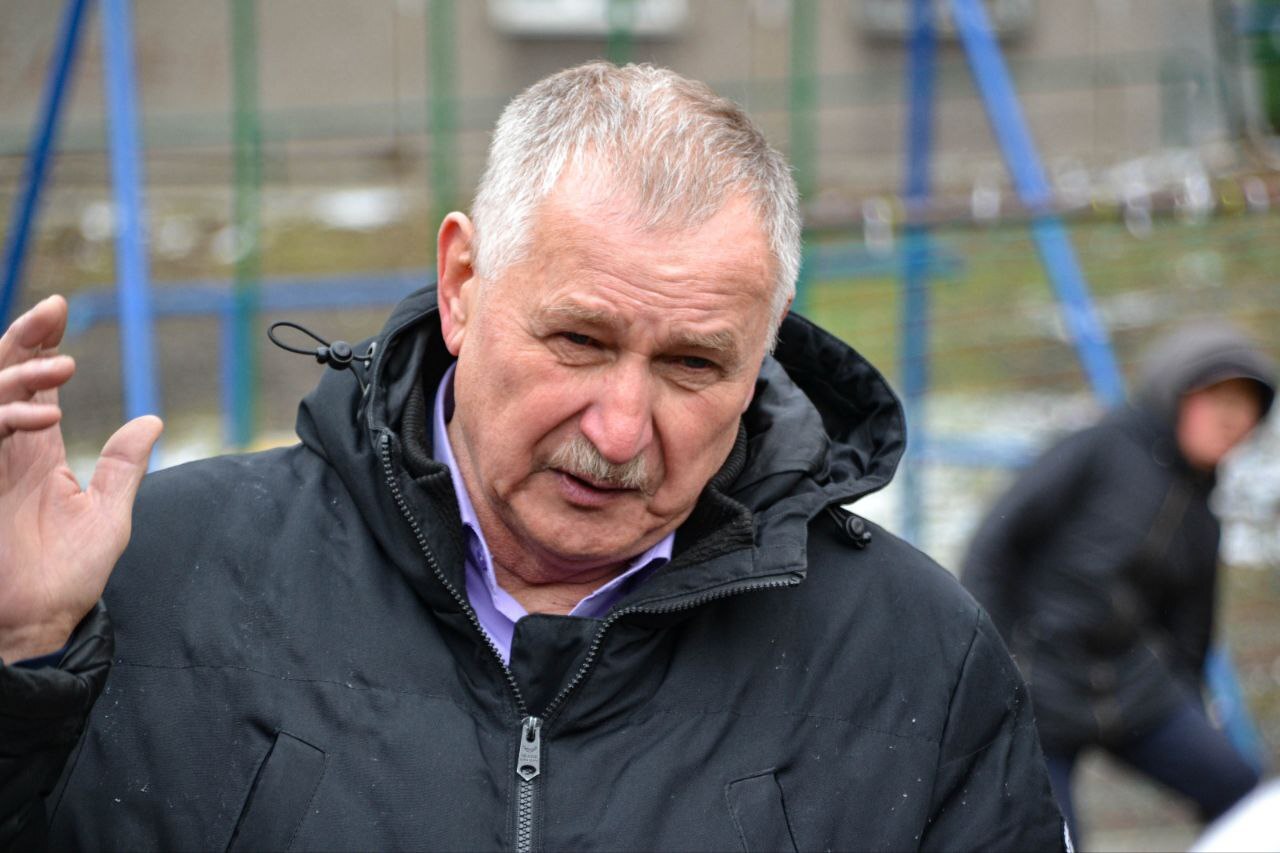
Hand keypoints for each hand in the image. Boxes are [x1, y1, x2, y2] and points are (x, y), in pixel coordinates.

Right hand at [0, 296, 162, 662]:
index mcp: (37, 453)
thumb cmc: (69, 576)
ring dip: (18, 371)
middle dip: (22, 338)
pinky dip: (8, 417)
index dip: (42, 344)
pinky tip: (44, 414)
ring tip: (62, 362)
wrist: (38, 624)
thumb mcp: (108, 512)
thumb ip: (122, 464)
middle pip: (3, 377)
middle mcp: (7, 451)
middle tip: (52, 310)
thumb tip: (151, 420)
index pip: (35, 384)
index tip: (61, 310)